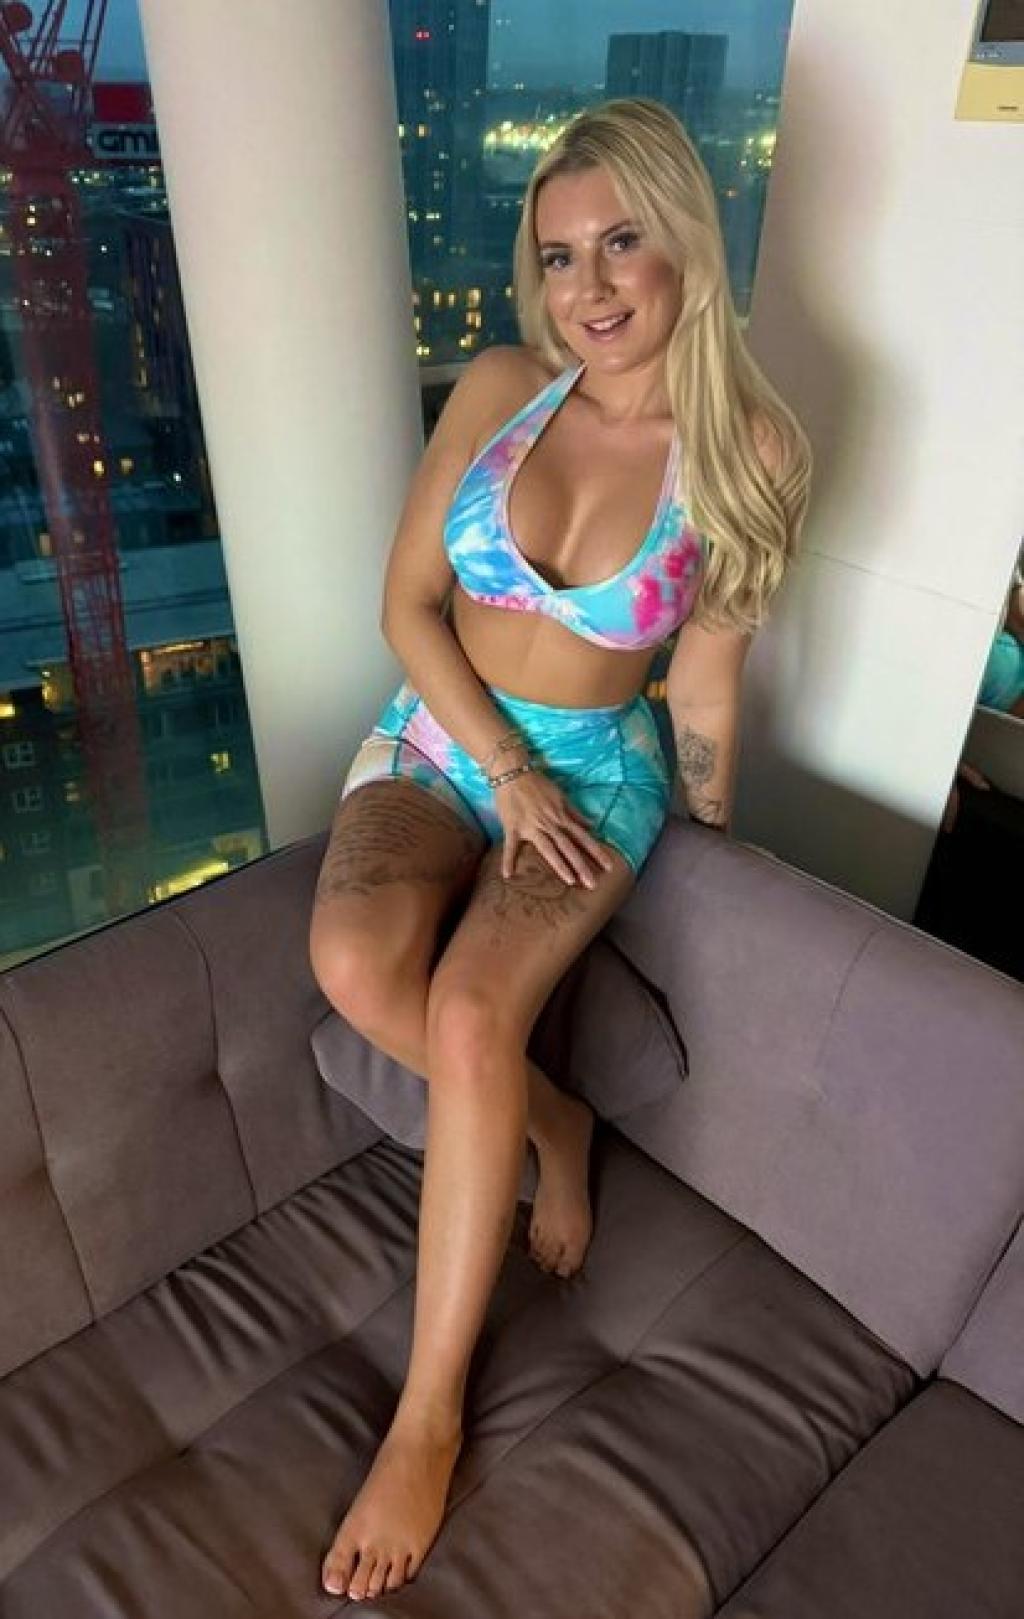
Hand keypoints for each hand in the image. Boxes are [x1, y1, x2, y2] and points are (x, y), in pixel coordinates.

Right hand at [493, 767, 615, 887]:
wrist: (513, 773)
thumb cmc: (537, 784)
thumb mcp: (561, 796)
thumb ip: (575, 813)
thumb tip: (592, 825)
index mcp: (561, 817)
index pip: (583, 837)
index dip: (596, 852)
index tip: (609, 866)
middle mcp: (549, 824)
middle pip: (569, 847)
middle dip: (582, 865)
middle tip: (593, 884)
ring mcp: (531, 827)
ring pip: (548, 849)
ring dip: (559, 865)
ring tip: (570, 881)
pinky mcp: (512, 828)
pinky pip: (511, 846)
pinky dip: (508, 859)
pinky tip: (508, 875)